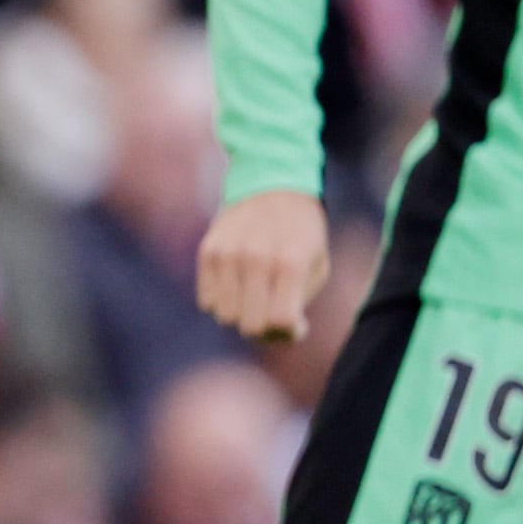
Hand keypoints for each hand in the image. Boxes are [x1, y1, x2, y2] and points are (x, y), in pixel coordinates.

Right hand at [196, 189, 332, 343]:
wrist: (272, 187)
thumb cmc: (301, 235)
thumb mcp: (316, 266)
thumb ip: (299, 305)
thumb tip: (274, 336)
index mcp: (291, 263)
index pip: (280, 322)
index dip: (288, 333)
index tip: (295, 323)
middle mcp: (256, 259)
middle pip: (249, 325)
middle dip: (263, 327)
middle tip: (272, 312)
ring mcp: (228, 255)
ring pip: (225, 316)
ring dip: (240, 314)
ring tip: (253, 297)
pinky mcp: (207, 252)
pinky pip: (207, 302)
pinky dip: (222, 301)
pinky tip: (236, 284)